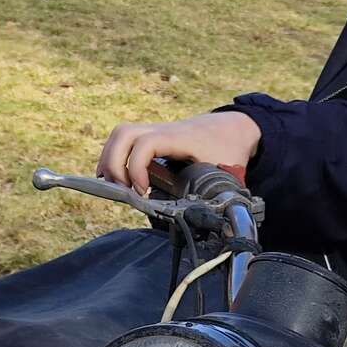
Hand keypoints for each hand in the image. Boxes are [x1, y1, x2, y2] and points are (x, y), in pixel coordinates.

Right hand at [98, 109, 261, 194]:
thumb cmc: (230, 148)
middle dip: (114, 164)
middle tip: (122, 190)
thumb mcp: (228, 173)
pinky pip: (125, 140)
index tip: (143, 192)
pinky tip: (120, 178)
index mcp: (180, 138)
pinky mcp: (154, 137)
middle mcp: (163, 131)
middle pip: (123, 134)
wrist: (236, 125)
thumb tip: (206, 221)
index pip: (146, 144)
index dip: (136, 167)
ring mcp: (156, 131)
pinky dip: (116, 157)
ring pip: (121, 134)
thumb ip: (215, 195)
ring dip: (110, 159)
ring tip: (116, 186)